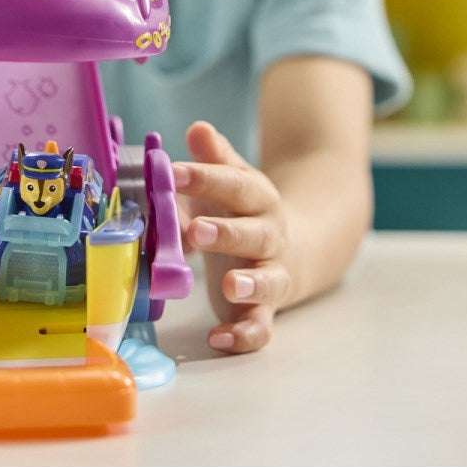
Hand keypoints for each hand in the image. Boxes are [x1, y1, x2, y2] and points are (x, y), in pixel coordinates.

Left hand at [172, 120, 291, 354]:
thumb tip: (198, 128)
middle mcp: (270, 236)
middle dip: (227, 232)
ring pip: (269, 280)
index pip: (233, 185)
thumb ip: (214, 159)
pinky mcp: (264, 308)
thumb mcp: (232, 180)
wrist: (295, 247)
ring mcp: (270, 273)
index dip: (203, 177)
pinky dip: (245, 335)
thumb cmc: (243, 210)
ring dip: (250, 284)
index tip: (170, 172)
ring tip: (227, 285)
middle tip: (197, 231)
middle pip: (254, 233)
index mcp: (257, 199)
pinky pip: (261, 326)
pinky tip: (219, 338)